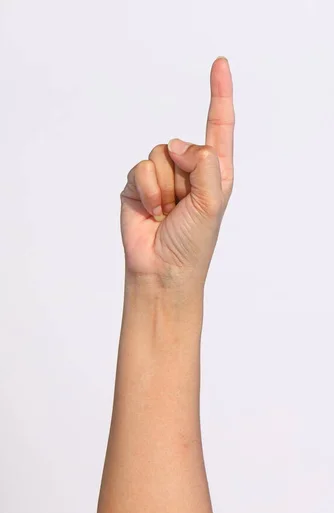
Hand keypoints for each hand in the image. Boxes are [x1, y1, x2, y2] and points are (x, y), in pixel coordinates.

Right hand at [120, 57, 234, 287]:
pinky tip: (152, 212)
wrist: (162, 269)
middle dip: (182, 176)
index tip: (220, 64)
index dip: (220, 94)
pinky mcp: (138, 185)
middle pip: (180, 143)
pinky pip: (140, 168)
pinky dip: (148, 191)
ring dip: (164, 188)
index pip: (218, 125)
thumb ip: (204, 163)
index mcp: (214, 171)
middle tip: (183, 206)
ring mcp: (162, 177)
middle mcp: (188, 170)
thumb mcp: (212, 201)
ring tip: (167, 212)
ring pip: (158, 154)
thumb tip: (176, 144)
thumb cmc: (193, 242)